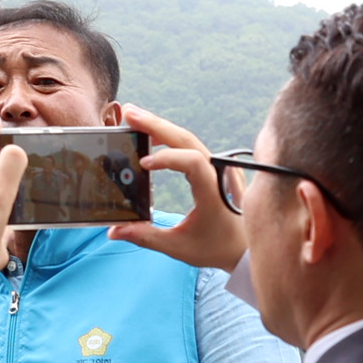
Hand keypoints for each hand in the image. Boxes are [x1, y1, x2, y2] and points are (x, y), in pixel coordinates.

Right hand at [107, 105, 243, 269]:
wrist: (248, 249)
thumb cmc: (218, 248)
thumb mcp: (179, 246)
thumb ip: (145, 237)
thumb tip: (114, 231)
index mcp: (214, 193)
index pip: (192, 162)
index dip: (167, 158)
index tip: (143, 164)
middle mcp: (221, 175)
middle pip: (188, 140)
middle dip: (157, 125)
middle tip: (129, 113)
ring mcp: (221, 169)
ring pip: (190, 139)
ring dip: (162, 127)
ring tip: (135, 117)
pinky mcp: (217, 168)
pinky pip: (193, 146)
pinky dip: (171, 137)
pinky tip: (154, 134)